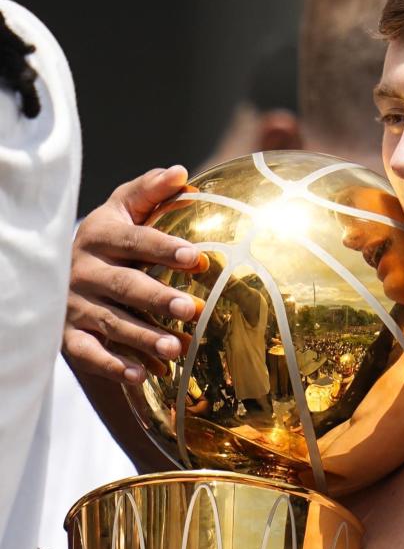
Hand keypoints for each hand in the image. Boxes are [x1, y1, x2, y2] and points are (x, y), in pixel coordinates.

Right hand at [64, 164, 206, 385]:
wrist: (60, 277)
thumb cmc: (110, 242)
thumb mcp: (122, 211)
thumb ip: (149, 192)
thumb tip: (181, 173)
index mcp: (100, 235)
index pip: (135, 241)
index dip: (166, 249)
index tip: (198, 258)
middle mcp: (84, 270)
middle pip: (125, 285)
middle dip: (158, 298)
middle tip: (192, 310)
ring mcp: (74, 304)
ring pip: (111, 322)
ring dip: (144, 337)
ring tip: (177, 348)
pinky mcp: (69, 335)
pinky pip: (89, 353)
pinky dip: (113, 365)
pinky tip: (141, 375)